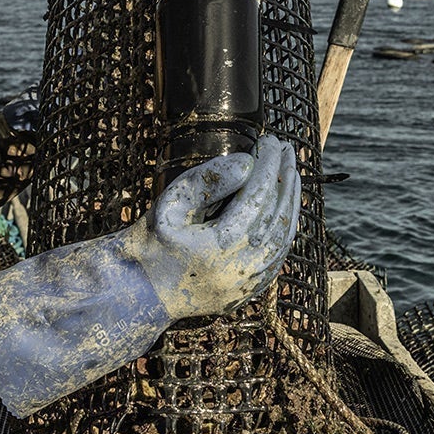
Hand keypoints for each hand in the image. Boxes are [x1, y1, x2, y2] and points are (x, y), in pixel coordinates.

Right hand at [125, 134, 301, 319]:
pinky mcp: (251, 290)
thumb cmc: (152, 243)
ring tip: (290, 171)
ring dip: (291, 199)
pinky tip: (285, 205)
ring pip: (284, 234)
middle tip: (284, 148)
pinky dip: (286, 225)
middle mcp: (243, 267)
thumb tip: (247, 163)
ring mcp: (250, 283)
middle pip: (276, 212)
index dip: (266, 164)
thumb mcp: (171, 204)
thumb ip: (207, 182)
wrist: (142, 293)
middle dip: (283, 176)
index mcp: (222, 244)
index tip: (268, 141)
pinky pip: (279, 253)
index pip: (257, 194)